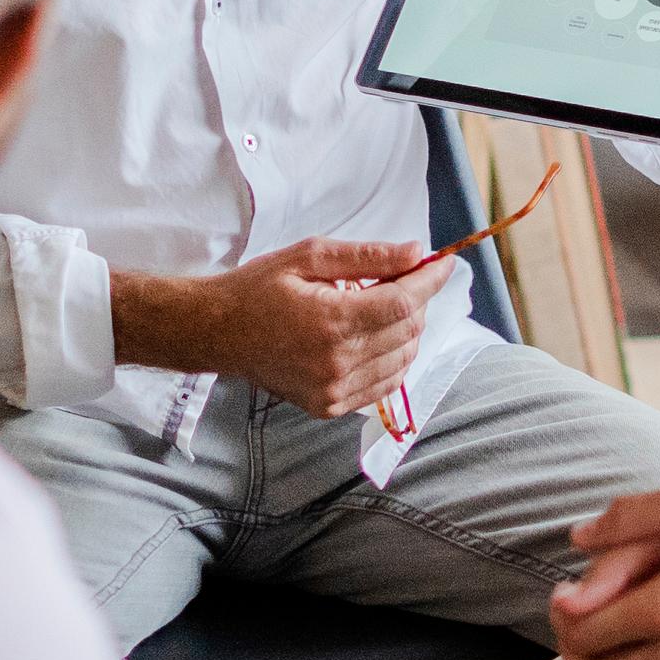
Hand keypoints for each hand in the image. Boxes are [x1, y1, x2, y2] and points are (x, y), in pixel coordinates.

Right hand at [175, 238, 455, 418]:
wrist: (217, 332)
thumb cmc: (259, 288)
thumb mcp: (309, 256)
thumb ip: (367, 257)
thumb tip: (416, 253)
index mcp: (331, 321)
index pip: (404, 304)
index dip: (430, 281)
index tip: (443, 262)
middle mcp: (336, 362)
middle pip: (408, 332)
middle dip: (417, 301)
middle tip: (402, 279)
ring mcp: (334, 390)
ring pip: (402, 361)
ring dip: (407, 331)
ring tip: (382, 307)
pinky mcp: (329, 406)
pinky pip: (383, 386)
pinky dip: (392, 360)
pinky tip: (375, 338)